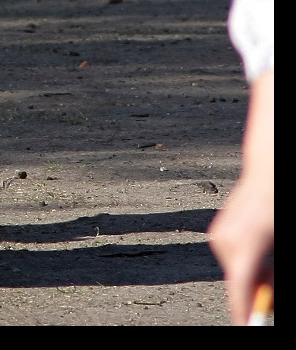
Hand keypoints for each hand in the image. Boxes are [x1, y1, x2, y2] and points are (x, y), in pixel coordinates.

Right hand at [209, 168, 274, 322]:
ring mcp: (219, 236)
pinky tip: (261, 246)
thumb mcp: (279, 247)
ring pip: (235, 272)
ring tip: (269, 256)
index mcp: (247, 246)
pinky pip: (232, 258)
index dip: (244, 314)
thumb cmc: (277, 209)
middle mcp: (225, 242)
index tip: (248, 327)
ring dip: (253, 275)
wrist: (270, 170)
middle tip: (270, 283)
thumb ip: (271, 278)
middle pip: (238, 284)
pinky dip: (247, 262)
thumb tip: (266, 299)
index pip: (241, 292)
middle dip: (255, 292)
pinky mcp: (218, 231)